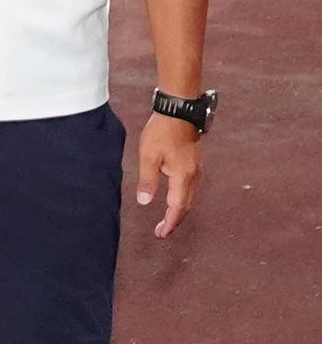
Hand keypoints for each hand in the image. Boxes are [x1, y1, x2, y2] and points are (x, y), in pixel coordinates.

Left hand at [136, 113, 202, 238]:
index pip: (177, 208)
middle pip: (186, 206)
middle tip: (162, 230)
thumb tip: (145, 202)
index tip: (161, 233)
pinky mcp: (196, 163)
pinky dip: (184, 198)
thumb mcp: (148, 156)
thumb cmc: (163, 131)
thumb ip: (147, 181)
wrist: (179, 110)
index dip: (169, 223)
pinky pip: (192, 188)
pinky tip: (176, 198)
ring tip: (167, 218)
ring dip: (180, 210)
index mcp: (182, 176)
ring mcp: (197, 169)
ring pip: (191, 197)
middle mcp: (194, 176)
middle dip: (175, 220)